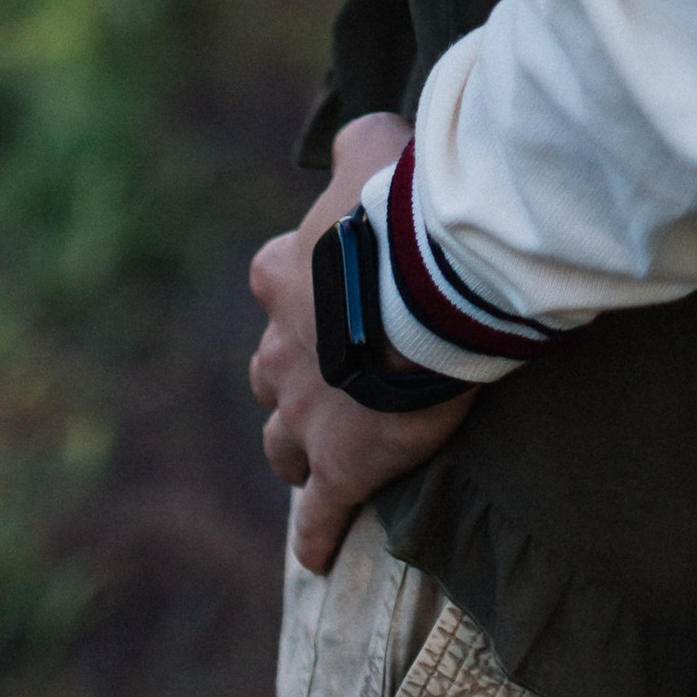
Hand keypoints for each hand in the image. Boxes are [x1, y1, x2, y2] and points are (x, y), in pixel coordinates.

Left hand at [247, 112, 472, 569]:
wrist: (425, 286)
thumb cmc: (404, 209)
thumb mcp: (375, 147)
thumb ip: (355, 144)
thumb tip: (350, 143)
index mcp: (284, 274)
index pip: (277, 279)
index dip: (308, 288)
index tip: (344, 290)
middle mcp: (279, 345)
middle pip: (271, 369)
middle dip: (296, 373)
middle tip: (338, 375)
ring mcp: (304, 413)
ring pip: (281, 440)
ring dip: (299, 443)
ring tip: (325, 455)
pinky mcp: (338, 467)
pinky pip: (317, 515)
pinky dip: (318, 534)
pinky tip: (320, 553)